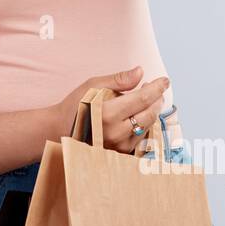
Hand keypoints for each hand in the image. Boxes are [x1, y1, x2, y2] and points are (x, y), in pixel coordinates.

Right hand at [52, 66, 169, 153]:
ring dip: (152, 112)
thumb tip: (140, 72)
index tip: (165, 80)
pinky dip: (144, 125)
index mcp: (108, 112)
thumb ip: (119, 80)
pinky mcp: (120, 154)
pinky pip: (141, 138)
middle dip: (157, 99)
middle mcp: (115, 132)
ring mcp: (118, 146)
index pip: (144, 98)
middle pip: (150, 113)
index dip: (157, 87)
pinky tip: (139, 116)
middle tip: (156, 90)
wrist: (60, 130)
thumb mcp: (92, 85)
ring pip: (147, 126)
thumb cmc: (76, 105)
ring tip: (148, 101)